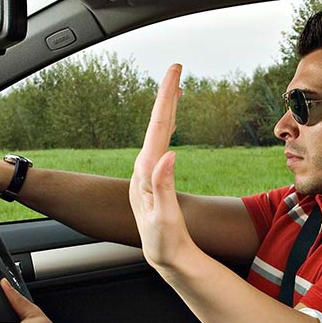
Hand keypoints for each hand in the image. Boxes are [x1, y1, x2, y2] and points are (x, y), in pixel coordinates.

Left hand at [128, 65, 196, 270]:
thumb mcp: (164, 217)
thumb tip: (167, 155)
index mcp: (147, 173)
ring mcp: (150, 170)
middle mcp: (145, 168)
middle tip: (176, 68)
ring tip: (175, 86)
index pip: (157, 129)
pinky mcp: (156, 175)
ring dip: (167, 107)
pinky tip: (170, 118)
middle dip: (166, 95)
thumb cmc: (163, 240)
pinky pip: (162, 141)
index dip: (166, 100)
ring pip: (159, 130)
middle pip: (157, 123)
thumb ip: (164, 186)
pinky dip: (167, 125)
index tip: (174, 77)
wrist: (163, 254)